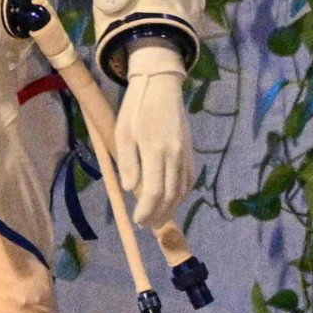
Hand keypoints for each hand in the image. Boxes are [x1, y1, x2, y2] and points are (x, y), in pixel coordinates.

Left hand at [113, 51, 194, 223]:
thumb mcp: (122, 133)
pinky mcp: (190, 152)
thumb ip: (127, 162)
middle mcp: (175, 155)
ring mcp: (186, 154)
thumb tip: (129, 189)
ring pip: (182, 190)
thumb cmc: (135, 109)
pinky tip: (171, 202)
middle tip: (146, 226)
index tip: (137, 220)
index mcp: (155, 150)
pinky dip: (181, 195)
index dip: (146, 210)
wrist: (161, 87)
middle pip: (170, 195)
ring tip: (157, 220)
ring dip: (171, 208)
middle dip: (158, 215)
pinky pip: (189, 180)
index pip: (153, 191)